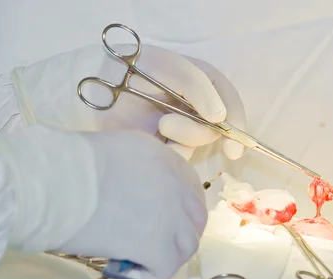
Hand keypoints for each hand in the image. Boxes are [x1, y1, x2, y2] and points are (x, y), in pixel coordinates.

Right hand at [0, 125, 207, 278]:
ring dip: (170, 256)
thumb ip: (136, 172)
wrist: (51, 183)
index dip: (183, 209)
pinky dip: (153, 274)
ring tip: (145, 262)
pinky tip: (134, 272)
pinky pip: (166, 268)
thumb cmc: (67, 165)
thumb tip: (135, 196)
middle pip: (195, 217)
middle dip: (181, 234)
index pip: (191, 187)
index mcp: (163, 158)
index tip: (169, 222)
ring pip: (187, 244)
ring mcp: (170, 216)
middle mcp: (176, 185)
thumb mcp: (114, 153)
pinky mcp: (156, 244)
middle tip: (160, 246)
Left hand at [12, 44, 246, 159]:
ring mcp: (181, 127)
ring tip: (156, 129)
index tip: (234, 149)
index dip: (237, 126)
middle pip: (217, 130)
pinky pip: (179, 157)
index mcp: (203, 84)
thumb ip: (199, 87)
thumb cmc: (133, 69)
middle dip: (196, 132)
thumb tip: (220, 119)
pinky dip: (171, 154)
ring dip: (181, 140)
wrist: (95, 86)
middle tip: (166, 125)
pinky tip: (154, 144)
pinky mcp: (165, 145)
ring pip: (198, 145)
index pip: (230, 104)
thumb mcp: (170, 67)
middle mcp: (196, 107)